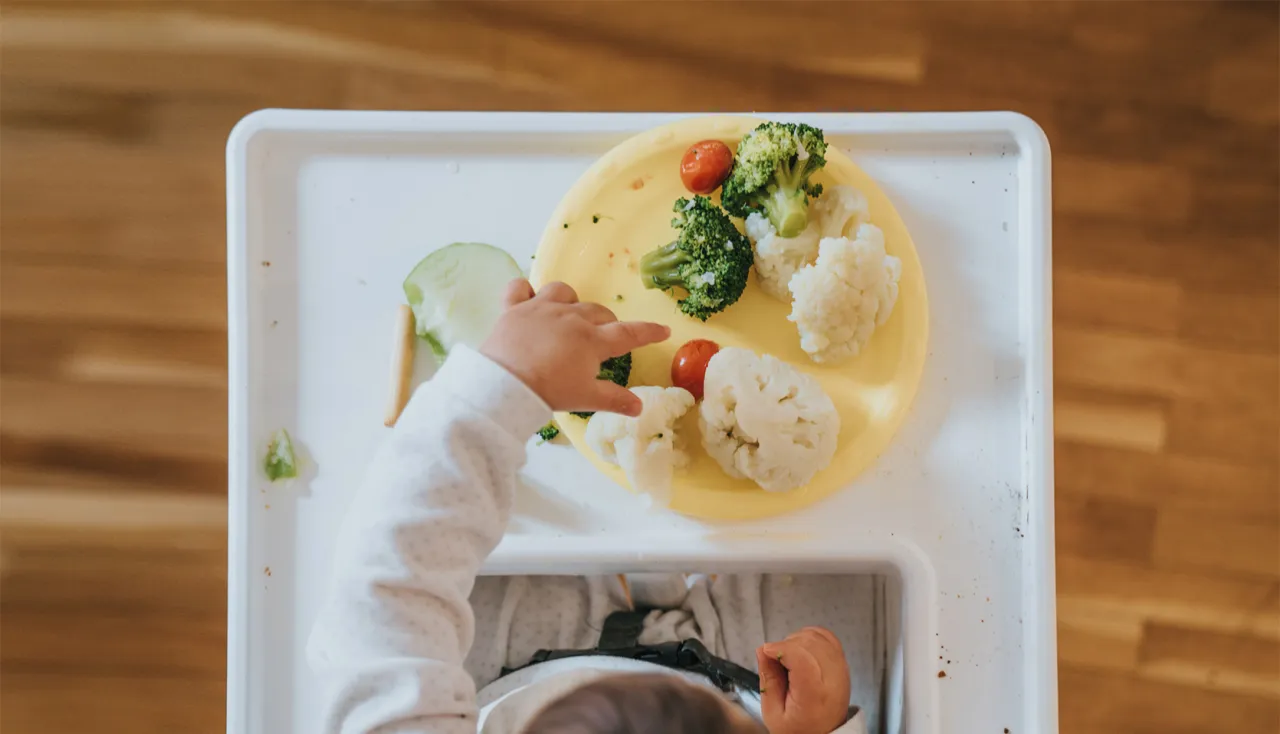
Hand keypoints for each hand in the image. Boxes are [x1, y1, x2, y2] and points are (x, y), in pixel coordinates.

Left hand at [480, 279, 669, 416]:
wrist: (505, 384)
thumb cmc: (550, 391)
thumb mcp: (586, 398)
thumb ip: (614, 400)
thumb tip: (639, 407)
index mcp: (592, 340)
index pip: (629, 333)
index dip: (648, 332)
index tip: (664, 329)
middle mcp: (570, 317)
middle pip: (597, 312)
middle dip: (606, 322)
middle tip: (603, 338)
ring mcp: (540, 308)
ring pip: (562, 292)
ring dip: (571, 301)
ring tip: (569, 315)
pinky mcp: (513, 308)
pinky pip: (518, 287)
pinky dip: (524, 291)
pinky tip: (526, 298)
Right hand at [757, 627, 850, 733]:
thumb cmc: (798, 728)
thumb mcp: (773, 713)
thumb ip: (768, 681)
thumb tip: (762, 651)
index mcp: (814, 695)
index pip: (802, 658)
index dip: (781, 648)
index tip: (766, 651)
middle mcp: (833, 679)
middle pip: (809, 643)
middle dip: (786, 644)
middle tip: (775, 659)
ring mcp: (841, 670)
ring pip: (818, 637)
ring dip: (797, 639)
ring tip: (787, 656)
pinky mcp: (842, 665)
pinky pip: (828, 638)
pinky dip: (812, 636)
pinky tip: (800, 647)